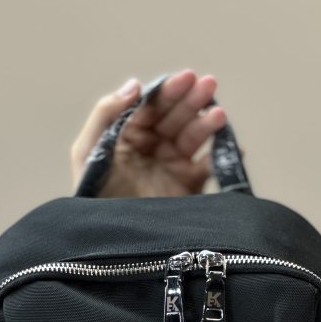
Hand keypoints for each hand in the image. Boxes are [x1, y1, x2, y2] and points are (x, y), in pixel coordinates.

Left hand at [70, 70, 228, 197]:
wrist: (107, 243)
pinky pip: (209, 169)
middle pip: (176, 116)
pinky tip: (233, 147)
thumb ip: (105, 114)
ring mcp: (172, 167)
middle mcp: (153, 148)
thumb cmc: (92, 198)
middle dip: (192, 100)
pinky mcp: (188, 189)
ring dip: (208, 124)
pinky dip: (223, 157)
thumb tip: (135, 84)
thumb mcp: (87, 151)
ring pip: (194, 138)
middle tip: (209, 85)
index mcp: (129, 135)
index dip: (169, 91)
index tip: (186, 78)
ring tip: (220, 115)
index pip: (152, 106)